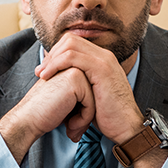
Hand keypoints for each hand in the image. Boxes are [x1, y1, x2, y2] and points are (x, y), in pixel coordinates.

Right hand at [0, 67, 94, 163]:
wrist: (27, 120)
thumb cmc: (45, 114)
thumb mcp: (67, 101)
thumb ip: (81, 96)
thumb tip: (102, 104)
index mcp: (71, 68)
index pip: (92, 93)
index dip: (84, 112)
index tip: (71, 124)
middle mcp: (73, 65)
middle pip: (95, 95)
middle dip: (86, 115)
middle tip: (72, 129)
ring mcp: (74, 69)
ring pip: (95, 99)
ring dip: (85, 119)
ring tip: (71, 129)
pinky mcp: (75, 79)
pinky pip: (92, 103)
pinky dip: (83, 119)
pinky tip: (70, 126)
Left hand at [37, 35, 167, 167]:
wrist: (126, 128)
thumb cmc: (108, 116)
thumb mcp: (90, 95)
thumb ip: (79, 83)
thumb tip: (61, 82)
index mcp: (102, 59)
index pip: (74, 42)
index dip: (56, 53)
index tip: (45, 70)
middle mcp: (104, 55)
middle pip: (70, 39)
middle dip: (52, 53)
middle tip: (41, 71)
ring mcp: (104, 60)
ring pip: (70, 45)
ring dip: (51, 59)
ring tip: (41, 74)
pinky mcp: (102, 69)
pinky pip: (73, 57)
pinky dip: (56, 64)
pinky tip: (47, 76)